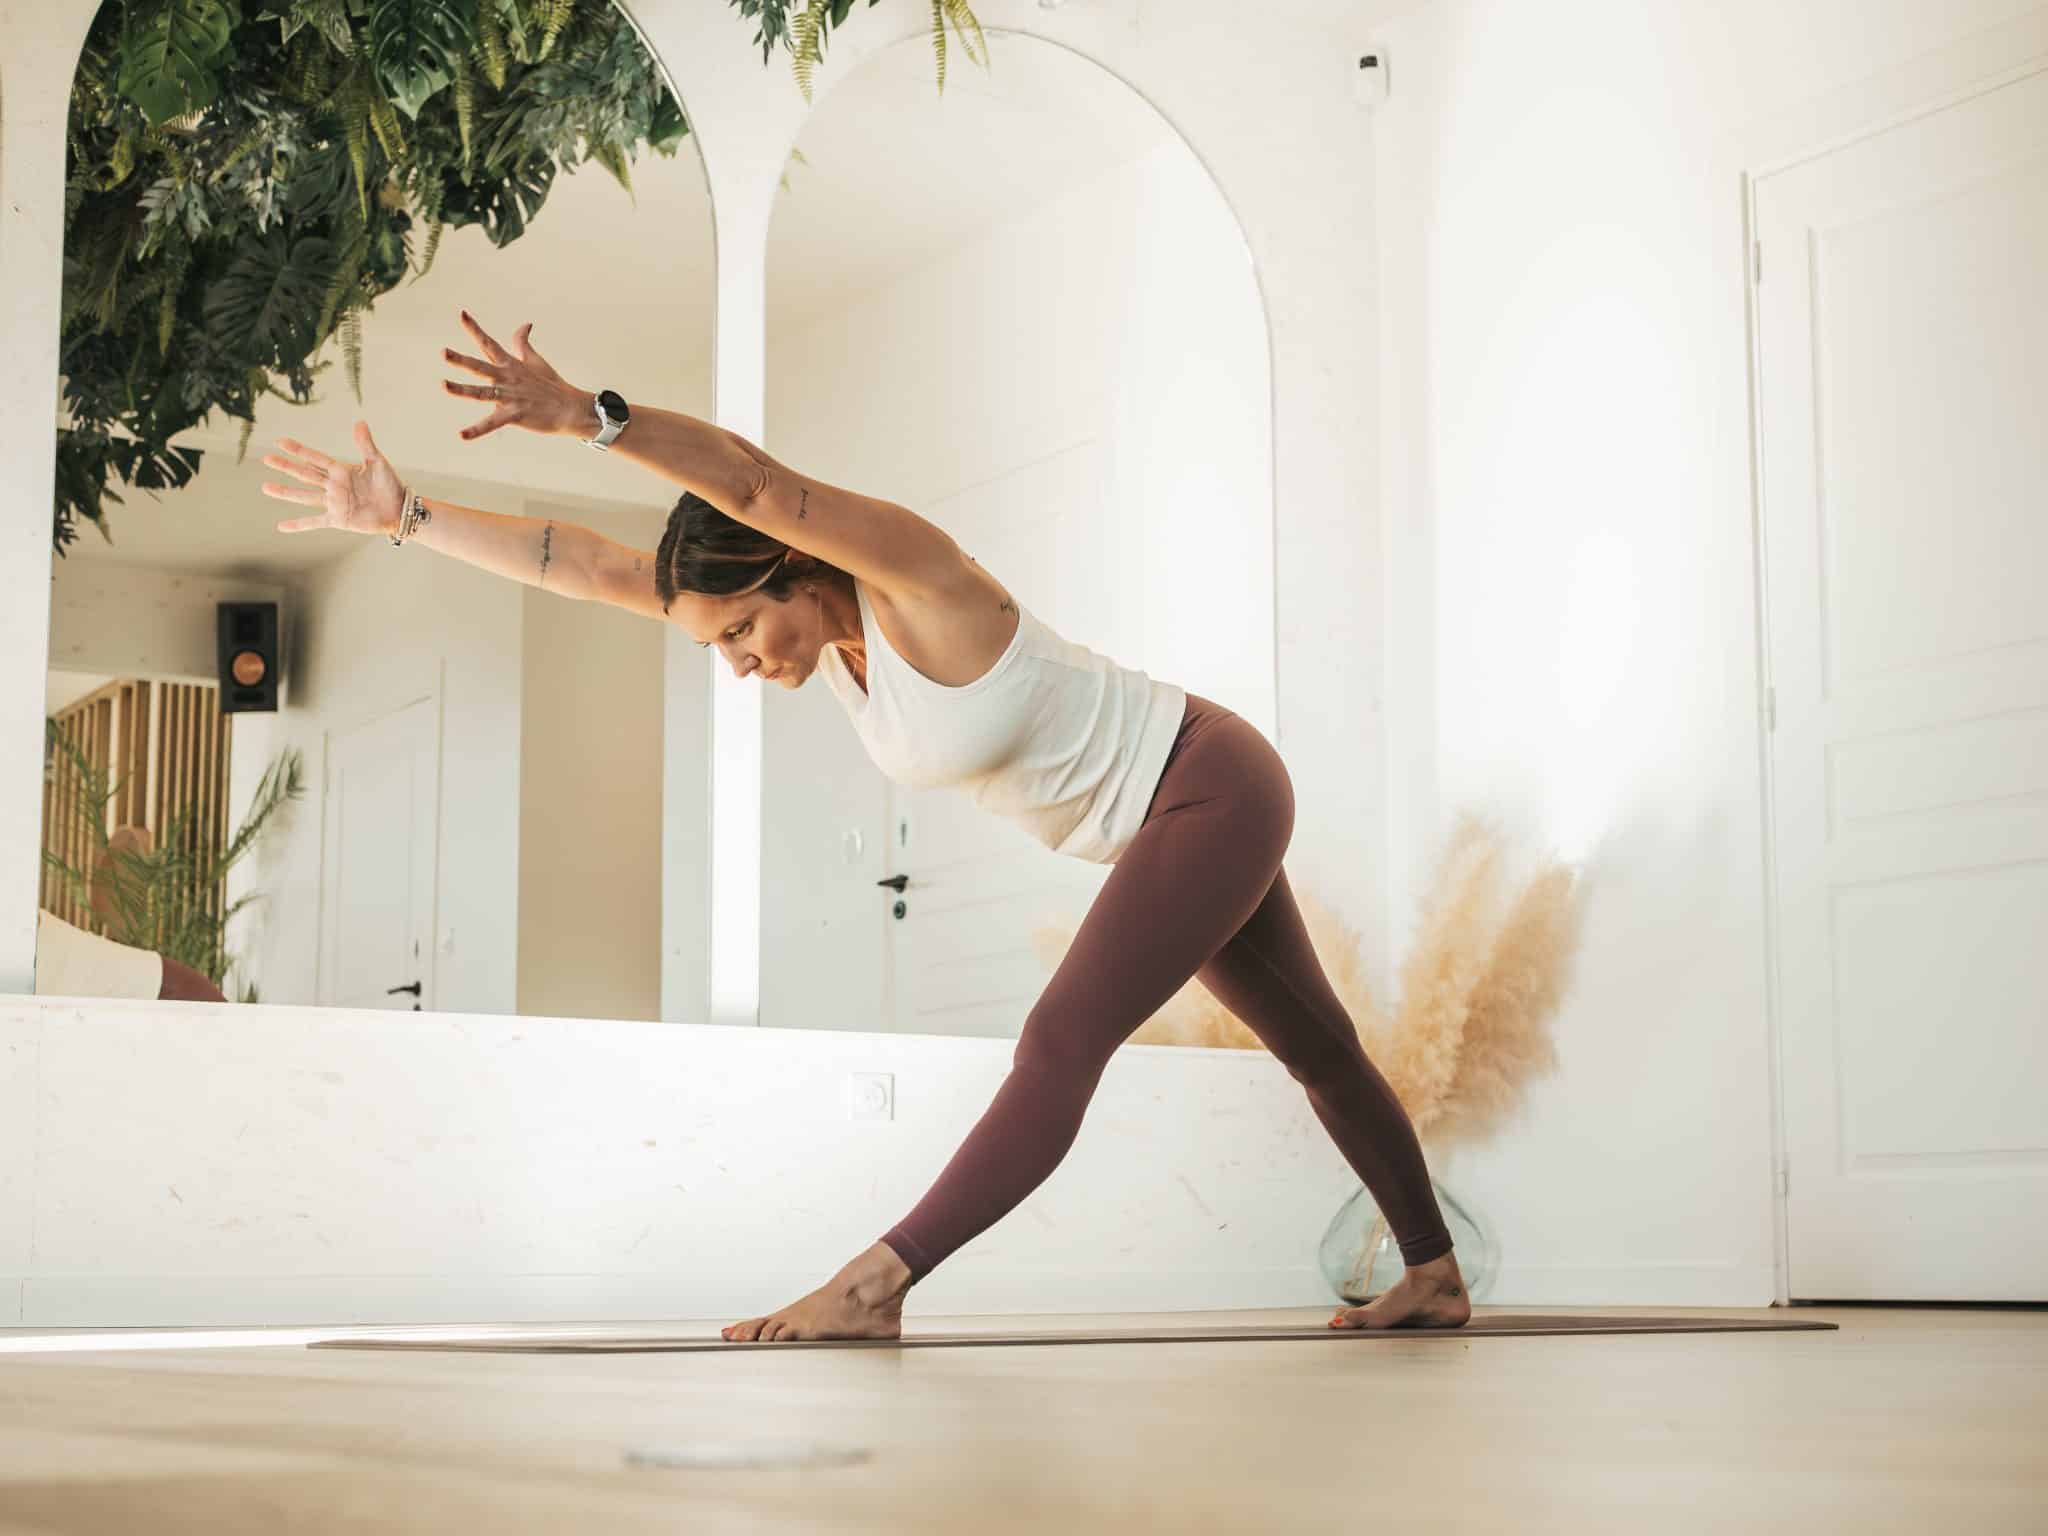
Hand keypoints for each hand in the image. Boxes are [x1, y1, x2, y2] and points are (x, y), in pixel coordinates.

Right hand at [261, 422, 404, 536]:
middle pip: (304, 474)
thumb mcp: (378, 462)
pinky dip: (299, 525)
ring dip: (285, 492)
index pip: (315, 458)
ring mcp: (334, 503)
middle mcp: (333, 486)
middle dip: (286, 467)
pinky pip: (314, 522)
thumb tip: (359, 422)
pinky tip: (282, 526)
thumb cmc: (391, 484)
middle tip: (266, 459)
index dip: (298, 450)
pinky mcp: (338, 519)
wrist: (400, 510)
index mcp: (341, 470)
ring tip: (266, 487)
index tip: (280, 442)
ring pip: (304, 496)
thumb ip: (365, 444)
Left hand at [441, 309, 585, 440]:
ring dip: (462, 389)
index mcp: (510, 365)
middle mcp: (507, 378)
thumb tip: (525, 324)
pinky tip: (462, 435)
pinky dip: (477, 430)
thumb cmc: (552, 385)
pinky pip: (492, 423)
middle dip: (460, 360)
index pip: (488, 343)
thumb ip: (523, 343)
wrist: (570, 408)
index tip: (461, 313)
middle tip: (443, 352)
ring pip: (481, 392)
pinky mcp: (515, 415)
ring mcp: (510, 397)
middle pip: (479, 367)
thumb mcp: (535, 360)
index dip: (474, 328)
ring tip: (443, 384)